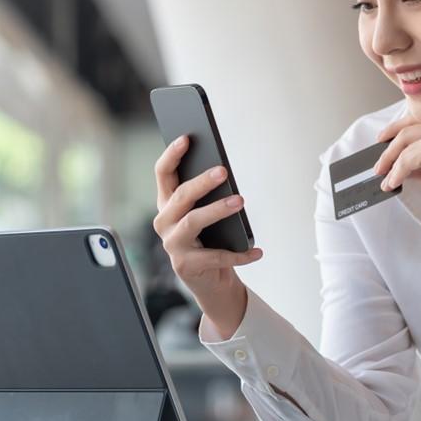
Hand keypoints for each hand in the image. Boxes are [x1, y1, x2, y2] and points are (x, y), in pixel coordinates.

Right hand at [153, 135, 262, 336]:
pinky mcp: (186, 265)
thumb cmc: (210, 240)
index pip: (163, 173)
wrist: (209, 282)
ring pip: (194, 221)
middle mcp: (164, 222)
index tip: (186, 138)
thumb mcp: (206, 214)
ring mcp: (173, 245)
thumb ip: (207, 195)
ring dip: (218, 210)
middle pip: (181, 196)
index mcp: (167, 204)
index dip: (172, 155)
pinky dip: (240, 254)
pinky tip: (257, 250)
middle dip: (202, 182)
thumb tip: (223, 172)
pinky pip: (217, 256)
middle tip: (223, 171)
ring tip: (240, 201)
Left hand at [373, 112, 420, 233]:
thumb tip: (395, 159)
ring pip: (403, 144)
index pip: (419, 118)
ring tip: (383, 177)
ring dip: (389, 163)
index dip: (397, 127)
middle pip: (408, 130)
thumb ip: (420, 157)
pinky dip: (395, 174)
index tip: (383, 137)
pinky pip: (405, 160)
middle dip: (389, 148)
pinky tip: (393, 184)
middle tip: (378, 163)